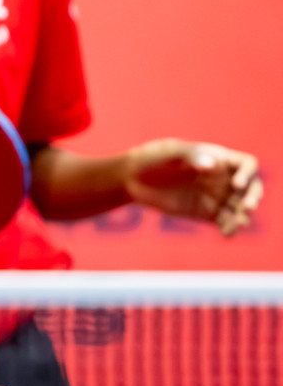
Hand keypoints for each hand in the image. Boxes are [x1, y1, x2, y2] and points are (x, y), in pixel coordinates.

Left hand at [124, 139, 262, 236]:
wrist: (132, 179)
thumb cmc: (151, 158)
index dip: (248, 173)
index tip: (236, 184)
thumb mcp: (168, 152)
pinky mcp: (206, 213)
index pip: (246, 163)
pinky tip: (227, 233)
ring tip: (237, 222)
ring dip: (244, 215)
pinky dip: (230, 228)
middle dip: (254, 196)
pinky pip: (225, 222)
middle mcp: (222, 178)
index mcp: (218, 158)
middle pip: (251, 187)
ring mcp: (215, 196)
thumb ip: (190, 156)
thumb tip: (212, 165)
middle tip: (248, 207)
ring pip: (241, 207)